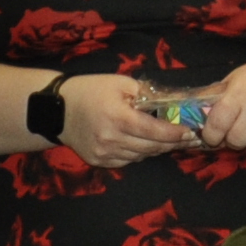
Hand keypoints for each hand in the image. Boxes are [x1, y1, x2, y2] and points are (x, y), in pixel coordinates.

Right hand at [52, 73, 196, 170]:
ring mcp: (103, 153)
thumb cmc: (90, 91)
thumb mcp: (120, 83)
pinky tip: (145, 144)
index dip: (174, 134)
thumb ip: (146, 93)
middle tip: (187, 138)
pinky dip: (139, 154)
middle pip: (150, 147)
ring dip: (156, 149)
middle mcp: (110, 139)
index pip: (154, 131)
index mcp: (118, 118)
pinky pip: (126, 161)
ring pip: (140, 156)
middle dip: (171, 143)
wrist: (56, 109)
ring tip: (169, 141)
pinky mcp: (97, 161)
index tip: (190, 132)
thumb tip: (171, 102)